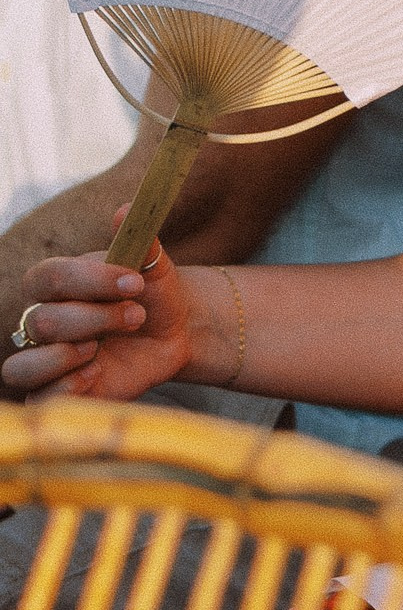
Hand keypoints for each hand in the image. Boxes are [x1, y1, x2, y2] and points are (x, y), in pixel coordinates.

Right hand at [0, 227, 194, 400]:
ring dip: (62, 357)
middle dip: (95, 318)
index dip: (90, 280)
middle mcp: (43, 321)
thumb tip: (126, 210)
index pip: (49, 277)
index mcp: (56, 283)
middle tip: (136, 314)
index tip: (133, 282)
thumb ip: (139, 240)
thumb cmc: (154, 294)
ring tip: (98, 349)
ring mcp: (46, 359)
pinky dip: (64, 389)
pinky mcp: (58, 392)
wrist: (174, 333)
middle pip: (43, 322)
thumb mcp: (153, 267)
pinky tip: (96, 373)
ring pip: (21, 366)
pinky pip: (38, 399)